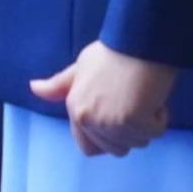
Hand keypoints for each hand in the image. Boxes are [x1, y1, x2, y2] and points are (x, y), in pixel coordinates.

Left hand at [29, 39, 178, 157]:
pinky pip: (154, 133)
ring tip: (142, 97)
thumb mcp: (79, 68)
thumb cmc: (111, 53)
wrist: (137, 41)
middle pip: (117, 149)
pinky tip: (153, 97)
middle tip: (132, 103)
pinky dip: (159, 118)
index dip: (107, 140)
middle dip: (129, 132)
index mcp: (75, 109)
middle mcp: (88, 119)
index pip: (88, 148)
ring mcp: (111, 122)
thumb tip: (33, 88)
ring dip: (145, 124)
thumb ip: (59, 85)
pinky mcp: (135, 121)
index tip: (118, 120)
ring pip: (137, 142)